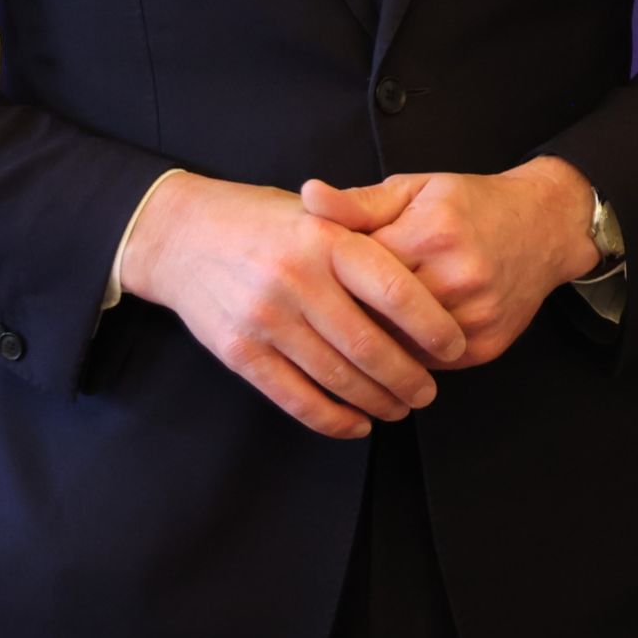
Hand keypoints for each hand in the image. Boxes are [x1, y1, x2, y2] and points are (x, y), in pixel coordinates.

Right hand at [113, 169, 466, 438]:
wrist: (181, 235)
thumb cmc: (266, 223)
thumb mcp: (319, 214)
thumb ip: (369, 240)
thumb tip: (432, 280)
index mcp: (327, 240)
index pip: (395, 290)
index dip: (432, 326)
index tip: (455, 347)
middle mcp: (297, 278)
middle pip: (369, 345)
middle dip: (409, 377)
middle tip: (430, 391)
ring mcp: (265, 318)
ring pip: (337, 377)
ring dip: (377, 401)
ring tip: (401, 407)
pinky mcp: (240, 352)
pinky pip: (295, 397)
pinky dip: (333, 418)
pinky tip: (357, 423)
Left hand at [301, 160, 599, 369]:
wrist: (545, 228)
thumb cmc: (472, 205)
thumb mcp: (416, 189)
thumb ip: (360, 202)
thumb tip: (309, 195)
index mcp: (432, 233)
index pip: (358, 271)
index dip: (330, 279)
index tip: (313, 283)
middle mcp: (457, 278)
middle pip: (376, 315)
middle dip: (347, 316)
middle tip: (325, 315)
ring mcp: (475, 317)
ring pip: (399, 347)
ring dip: (375, 342)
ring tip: (355, 331)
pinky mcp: (486, 346)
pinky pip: (427, 363)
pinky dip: (406, 355)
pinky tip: (397, 339)